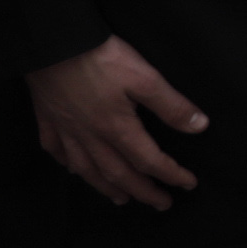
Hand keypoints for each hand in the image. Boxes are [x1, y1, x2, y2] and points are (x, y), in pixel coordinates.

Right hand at [25, 37, 206, 209]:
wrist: (50, 43)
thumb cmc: (100, 58)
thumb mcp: (145, 77)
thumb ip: (171, 105)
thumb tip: (200, 127)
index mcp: (117, 127)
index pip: (149, 160)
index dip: (171, 174)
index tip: (188, 185)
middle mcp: (90, 136)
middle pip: (118, 173)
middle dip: (143, 191)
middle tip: (161, 204)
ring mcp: (65, 130)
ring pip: (87, 169)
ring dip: (106, 187)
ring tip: (121, 199)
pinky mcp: (46, 119)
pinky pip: (57, 152)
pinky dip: (69, 166)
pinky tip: (75, 170)